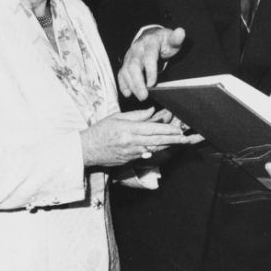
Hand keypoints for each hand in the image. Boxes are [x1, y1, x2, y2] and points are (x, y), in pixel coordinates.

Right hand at [80, 107, 201, 166]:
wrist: (86, 149)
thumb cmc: (100, 131)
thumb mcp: (116, 117)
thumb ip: (136, 115)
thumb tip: (152, 111)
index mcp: (128, 130)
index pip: (152, 129)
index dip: (167, 130)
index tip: (178, 129)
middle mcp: (131, 142)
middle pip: (156, 141)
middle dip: (173, 139)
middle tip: (185, 138)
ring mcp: (131, 153)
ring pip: (153, 149)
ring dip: (168, 146)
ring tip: (179, 142)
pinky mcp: (129, 160)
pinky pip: (146, 155)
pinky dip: (156, 151)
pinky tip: (165, 148)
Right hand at [117, 27, 185, 99]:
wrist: (152, 36)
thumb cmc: (164, 41)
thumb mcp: (172, 39)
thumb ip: (176, 38)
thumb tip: (180, 32)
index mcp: (150, 42)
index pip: (148, 57)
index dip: (150, 71)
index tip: (152, 84)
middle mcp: (137, 49)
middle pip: (134, 66)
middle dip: (138, 82)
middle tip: (144, 96)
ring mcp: (130, 55)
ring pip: (126, 70)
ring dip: (131, 85)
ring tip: (140, 97)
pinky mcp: (126, 62)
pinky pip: (121, 73)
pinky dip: (123, 83)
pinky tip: (128, 93)